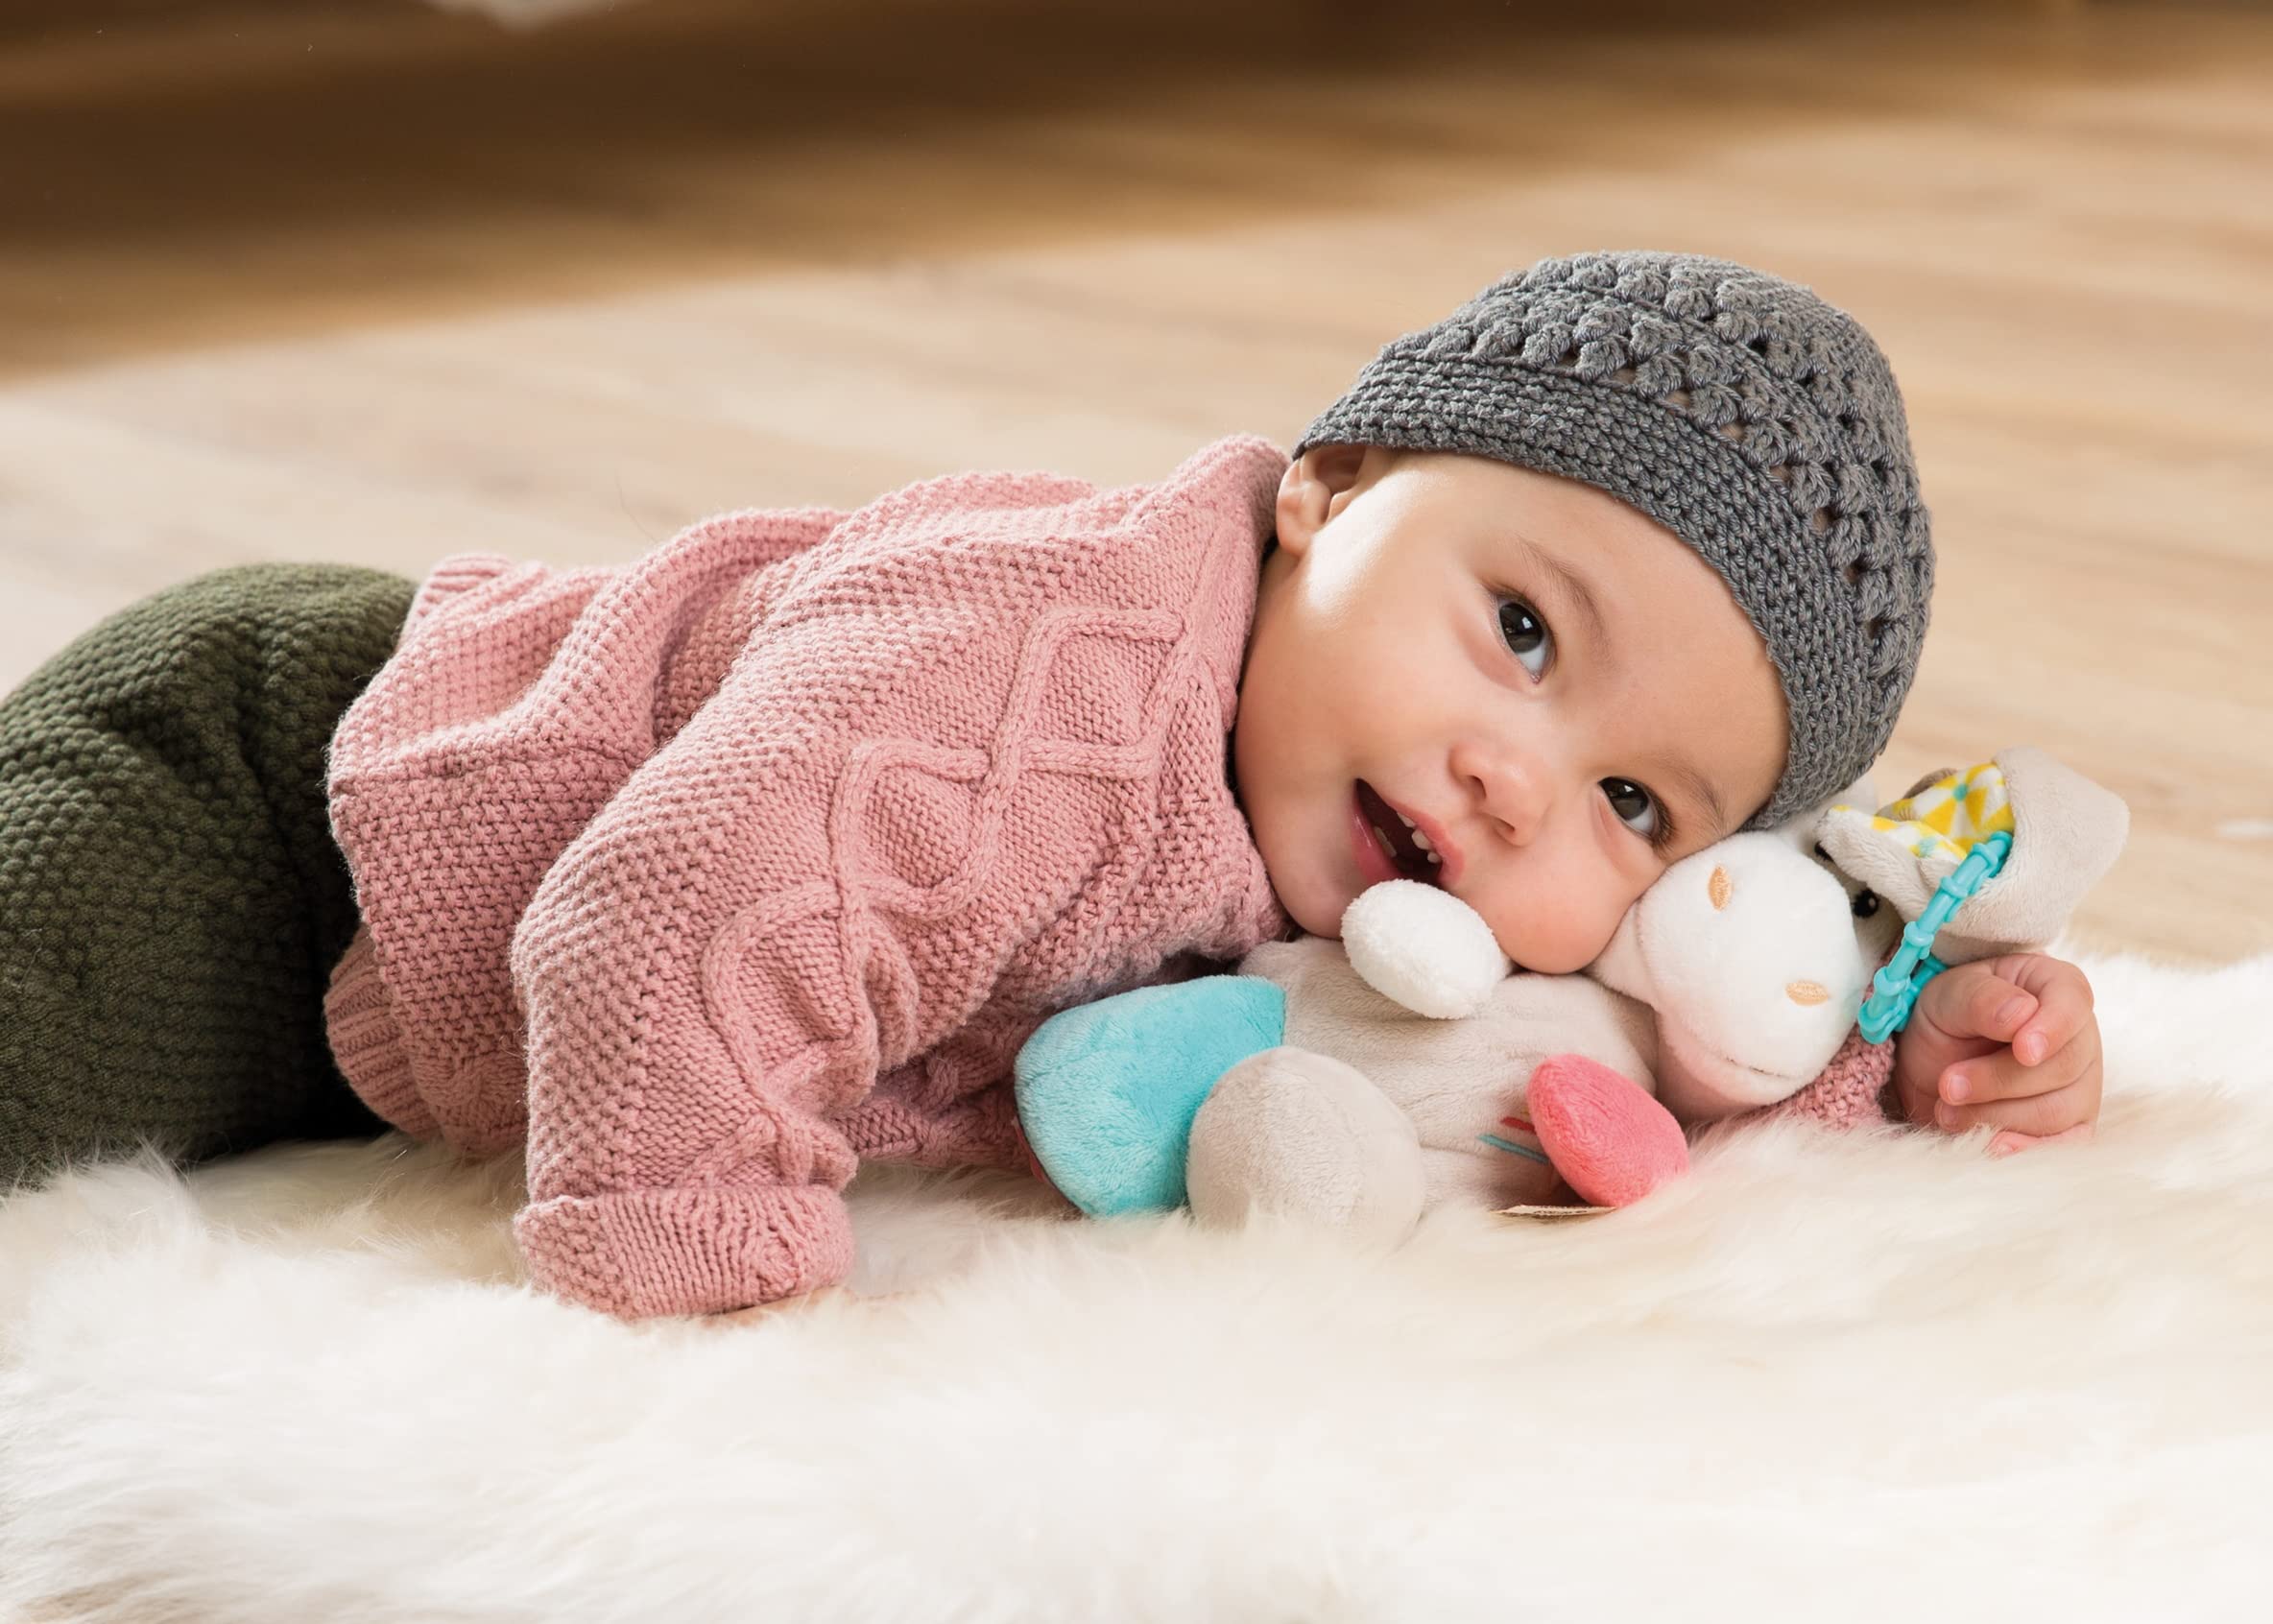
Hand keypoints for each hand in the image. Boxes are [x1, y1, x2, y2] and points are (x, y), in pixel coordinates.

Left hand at [1890, 953, 2101, 1157]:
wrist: (1931, 1061)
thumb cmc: (1948, 1016)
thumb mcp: (1949, 996)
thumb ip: (1982, 999)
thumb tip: (2020, 1016)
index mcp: (2055, 987)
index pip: (2071, 1004)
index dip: (2050, 1030)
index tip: (2023, 1050)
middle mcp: (2079, 1036)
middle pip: (2064, 1066)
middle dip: (1999, 1081)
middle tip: (1947, 1085)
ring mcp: (2080, 1083)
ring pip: (2059, 1110)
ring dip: (1997, 1116)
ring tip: (1947, 1110)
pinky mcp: (2069, 1125)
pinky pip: (2065, 1145)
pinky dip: (2028, 1149)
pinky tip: (1992, 1147)